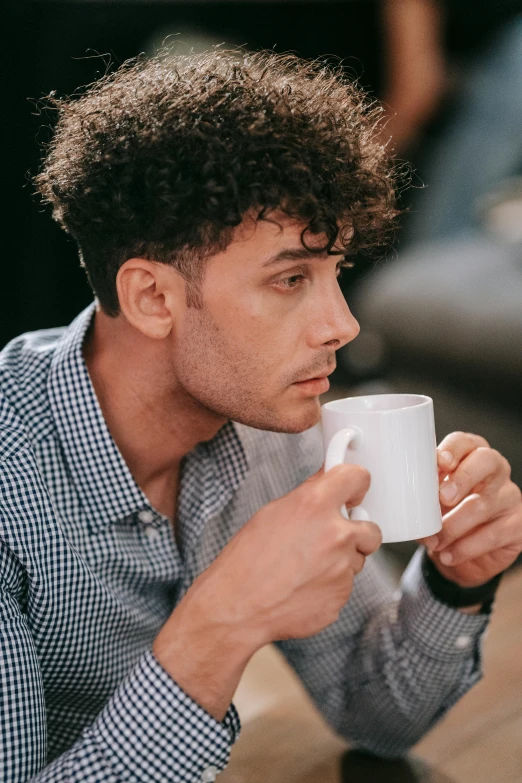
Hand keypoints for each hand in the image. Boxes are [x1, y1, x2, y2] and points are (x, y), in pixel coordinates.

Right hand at [153, 464, 381, 719]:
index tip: (352, 492)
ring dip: (340, 561)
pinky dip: (330, 585)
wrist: (237, 606)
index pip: (357, 477)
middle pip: (370, 528)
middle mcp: (336, 535)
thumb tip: (327, 481)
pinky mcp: (341, 597)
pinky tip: (303, 586)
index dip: (355, 485)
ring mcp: (342, 569)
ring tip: (305, 567)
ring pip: (357, 560)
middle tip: (328, 538)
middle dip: (354, 532)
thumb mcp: (272, 512)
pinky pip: (345, 585)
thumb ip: (309, 495)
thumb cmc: (247, 559)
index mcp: (315, 506)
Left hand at [419, 432, 521, 587]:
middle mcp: (494, 470)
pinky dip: (466, 547)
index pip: (465, 442)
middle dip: (461, 478)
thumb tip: (399, 495)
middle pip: (486, 462)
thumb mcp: (428, 498)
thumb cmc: (442, 514)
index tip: (439, 462)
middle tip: (442, 498)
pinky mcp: (517, 525)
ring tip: (434, 541)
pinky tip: (449, 554)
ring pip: (484, 503)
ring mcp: (509, 496)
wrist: (459, 553)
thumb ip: (420, 490)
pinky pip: (493, 534)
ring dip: (454, 525)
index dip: (453, 449)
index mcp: (470, 454)